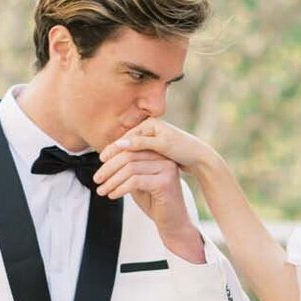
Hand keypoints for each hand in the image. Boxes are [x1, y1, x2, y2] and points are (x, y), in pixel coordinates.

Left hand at [94, 129, 202, 255]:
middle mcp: (165, 158)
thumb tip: (105, 156)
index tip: (99, 162)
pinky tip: (112, 195)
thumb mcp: (137, 181)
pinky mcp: (165, 183)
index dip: (113, 153)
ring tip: (102, 190)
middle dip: (109, 168)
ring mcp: (167, 169)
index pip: (132, 147)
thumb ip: (127, 168)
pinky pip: (135, 181)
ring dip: (112, 180)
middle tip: (97, 179)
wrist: (173, 223)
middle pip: (129, 156)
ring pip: (130, 168)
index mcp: (159, 154)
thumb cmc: (154, 202)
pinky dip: (120, 188)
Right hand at [100, 118, 215, 175]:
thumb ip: (141, 144)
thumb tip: (119, 144)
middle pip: (125, 145)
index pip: (125, 138)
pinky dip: (127, 166)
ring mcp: (151, 139)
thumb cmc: (184, 149)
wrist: (201, 157)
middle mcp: (149, 129)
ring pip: (129, 153)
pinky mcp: (154, 149)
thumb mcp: (163, 145)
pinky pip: (136, 157)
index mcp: (150, 124)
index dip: (112, 150)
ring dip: (117, 164)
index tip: (101, 161)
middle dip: (111, 158)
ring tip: (106, 174)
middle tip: (99, 170)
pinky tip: (119, 175)